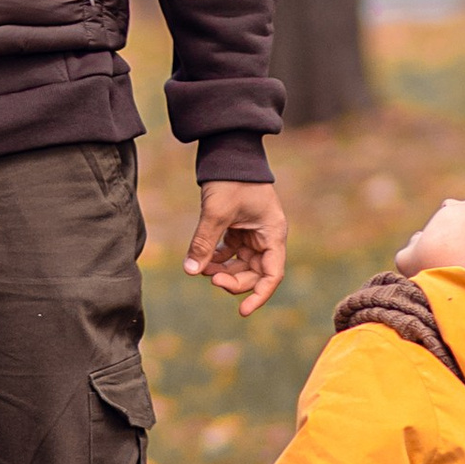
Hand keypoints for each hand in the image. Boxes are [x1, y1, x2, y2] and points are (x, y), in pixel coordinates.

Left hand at [186, 180, 285, 315]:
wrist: (228, 152)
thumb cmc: (231, 180)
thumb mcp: (216, 213)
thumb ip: (204, 243)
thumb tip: (192, 271)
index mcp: (272, 234)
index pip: (271, 275)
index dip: (258, 296)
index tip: (242, 311)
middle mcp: (266, 237)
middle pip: (254, 273)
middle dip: (233, 280)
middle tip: (210, 279)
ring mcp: (253, 233)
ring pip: (241, 265)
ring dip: (223, 270)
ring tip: (203, 268)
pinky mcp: (239, 228)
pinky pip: (230, 252)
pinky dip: (217, 258)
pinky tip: (202, 260)